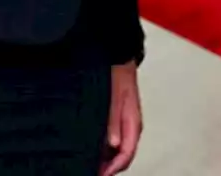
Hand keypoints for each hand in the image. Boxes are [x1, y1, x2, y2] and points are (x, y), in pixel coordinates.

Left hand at [100, 61, 140, 175]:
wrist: (117, 56)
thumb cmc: (117, 73)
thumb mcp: (114, 98)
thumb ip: (113, 122)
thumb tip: (113, 144)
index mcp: (133, 123)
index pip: (126, 154)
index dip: (113, 168)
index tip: (99, 174)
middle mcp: (130, 125)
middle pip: (122, 155)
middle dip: (108, 166)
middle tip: (90, 170)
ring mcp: (123, 122)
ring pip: (116, 149)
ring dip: (104, 157)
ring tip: (87, 161)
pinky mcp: (116, 118)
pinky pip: (111, 139)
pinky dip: (101, 146)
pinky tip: (89, 146)